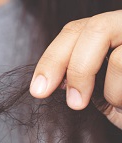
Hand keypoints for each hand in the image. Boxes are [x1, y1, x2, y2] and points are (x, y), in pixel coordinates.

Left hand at [30, 10, 121, 128]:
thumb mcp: (102, 92)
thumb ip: (80, 79)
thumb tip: (51, 80)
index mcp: (110, 33)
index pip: (75, 31)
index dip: (52, 59)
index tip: (38, 90)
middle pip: (93, 29)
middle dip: (75, 69)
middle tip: (73, 103)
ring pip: (118, 57)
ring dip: (114, 92)